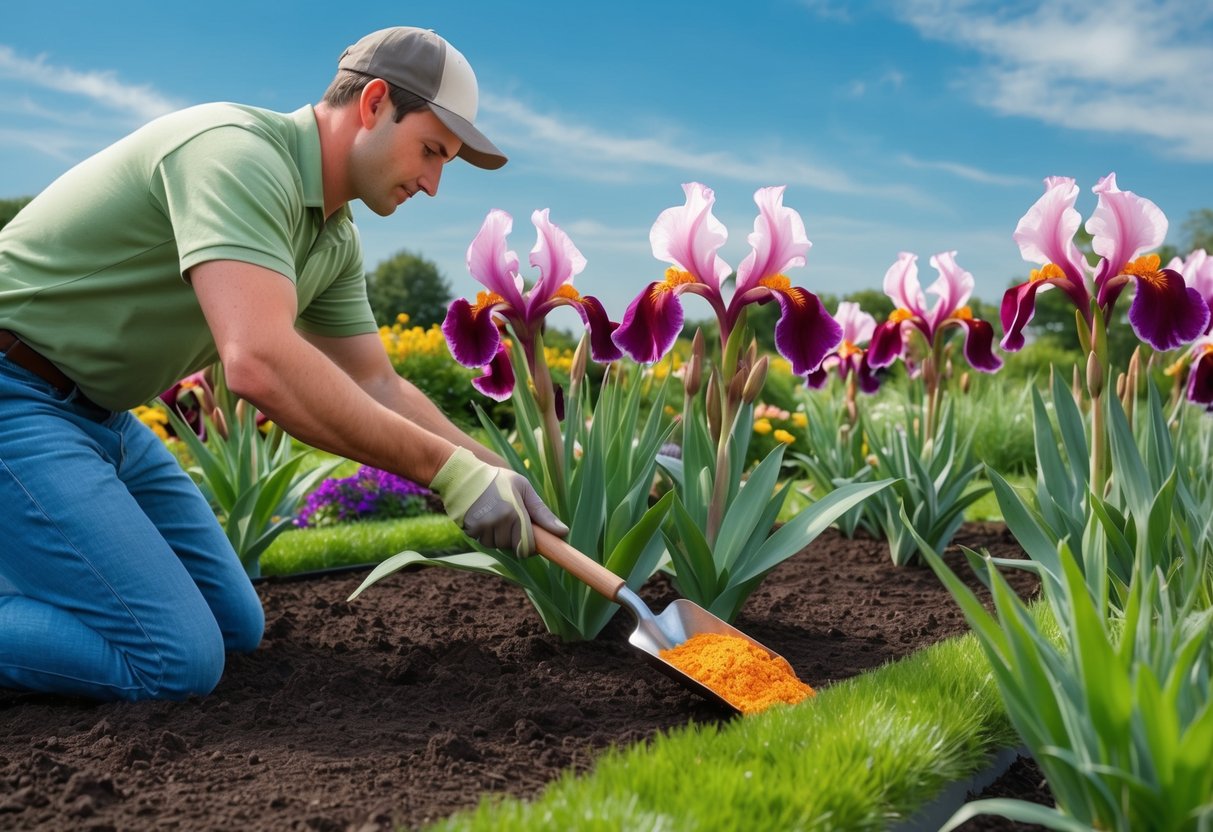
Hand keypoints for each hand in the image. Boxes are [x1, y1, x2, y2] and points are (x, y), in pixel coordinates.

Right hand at [428, 447, 567, 556]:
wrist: (464, 475)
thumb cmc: (499, 480)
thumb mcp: (524, 489)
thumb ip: (542, 512)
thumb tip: (563, 532)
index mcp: (515, 512)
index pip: (527, 546)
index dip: (531, 547)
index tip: (532, 541)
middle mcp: (499, 522)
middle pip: (513, 547)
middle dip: (515, 538)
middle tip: (511, 518)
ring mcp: (483, 527)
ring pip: (498, 545)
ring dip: (500, 537)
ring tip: (497, 515)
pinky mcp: (471, 529)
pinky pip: (484, 542)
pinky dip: (487, 535)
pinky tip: (485, 518)